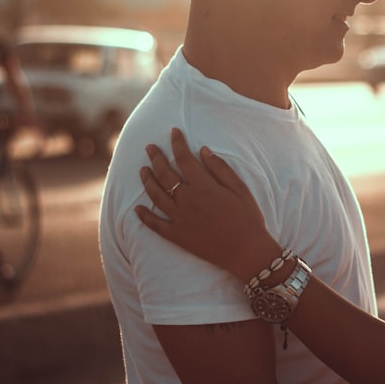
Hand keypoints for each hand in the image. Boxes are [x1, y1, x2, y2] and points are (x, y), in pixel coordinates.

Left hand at [136, 128, 283, 280]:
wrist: (246, 251)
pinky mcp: (177, 236)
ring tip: (142, 170)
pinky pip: (155, 225)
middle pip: (165, 174)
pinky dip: (144, 216)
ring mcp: (180, 219)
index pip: (184, 159)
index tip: (173, 132)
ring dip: (147, 181)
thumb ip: (220, 168)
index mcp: (203, 186)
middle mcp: (187, 200)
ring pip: (156, 196)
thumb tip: (203, 150)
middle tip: (149, 147)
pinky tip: (136, 209)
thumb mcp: (240, 189)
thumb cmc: (248, 218)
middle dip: (156, 157)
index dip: (177, 143)